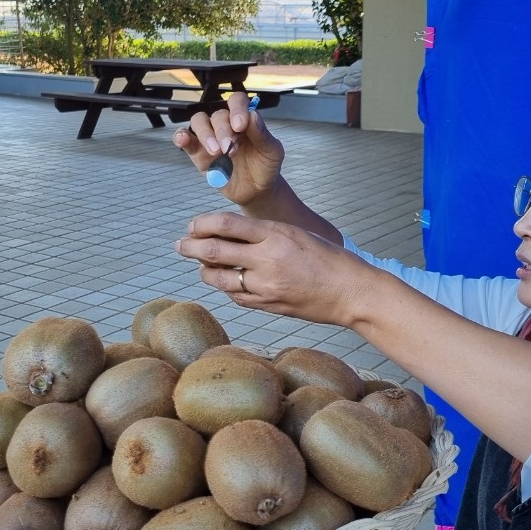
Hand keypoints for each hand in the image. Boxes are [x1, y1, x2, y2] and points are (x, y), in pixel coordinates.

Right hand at [173, 92, 284, 206]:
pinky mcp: (198, 153)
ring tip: (216, 152)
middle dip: (224, 131)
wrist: (256, 190)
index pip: (237, 101)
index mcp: (244, 119)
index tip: (240, 125)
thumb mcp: (272, 152)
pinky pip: (186, 139)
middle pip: (218, 115)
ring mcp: (210, 138)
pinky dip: (181, 137)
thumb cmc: (265, 167)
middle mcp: (226, 124)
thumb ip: (262, 134)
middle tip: (231, 150)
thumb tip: (253, 115)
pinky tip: (183, 140)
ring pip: (199, 122)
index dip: (237, 109)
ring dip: (205, 134)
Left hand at [174, 211, 369, 327]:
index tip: (192, 225)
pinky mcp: (267, 306)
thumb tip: (226, 233)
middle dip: (190, 247)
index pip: (225, 224)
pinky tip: (225, 282)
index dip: (202, 223)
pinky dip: (225, 287)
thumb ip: (262, 233)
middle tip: (180, 244)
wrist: (351, 292)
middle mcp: (266, 260)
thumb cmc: (327, 258)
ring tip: (200, 265)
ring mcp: (265, 287)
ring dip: (204, 270)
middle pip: (213, 251)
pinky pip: (235, 296)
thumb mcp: (296, 234)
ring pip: (219, 278)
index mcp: (275, 235)